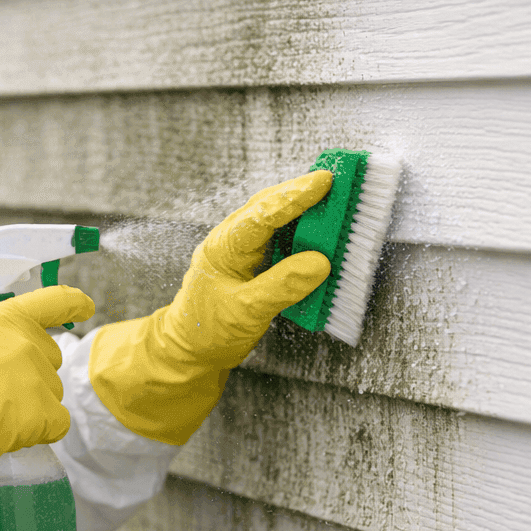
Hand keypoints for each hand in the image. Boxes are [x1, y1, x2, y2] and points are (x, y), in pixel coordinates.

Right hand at [0, 286, 94, 530]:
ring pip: (51, 393)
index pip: (53, 302)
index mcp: (7, 319)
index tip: (85, 306)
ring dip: (31, 404)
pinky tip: (12, 433)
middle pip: (49, 358)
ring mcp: (41, 380)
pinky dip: (40, 430)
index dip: (72, 304)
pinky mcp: (46, 415)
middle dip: (29, 372)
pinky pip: (56, 423)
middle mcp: (30, 345)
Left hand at [90, 172, 332, 443]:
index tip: (323, 181)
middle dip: (302, 192)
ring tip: (337, 200)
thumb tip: (320, 262)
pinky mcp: (255, 261)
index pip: (261, 215)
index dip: (294, 196)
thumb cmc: (208, 330)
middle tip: (339, 181)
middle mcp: (233, 240)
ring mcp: (243, 249)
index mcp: (225, 247)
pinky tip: (321, 232)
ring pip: (276, 219)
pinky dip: (302, 232)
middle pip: (269, 206)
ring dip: (305, 210)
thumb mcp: (246, 312)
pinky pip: (280, 238)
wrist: (190, 350)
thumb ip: (281, 286)